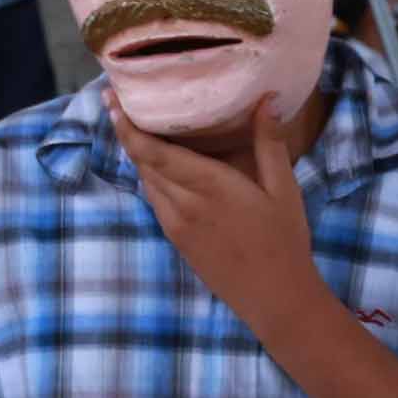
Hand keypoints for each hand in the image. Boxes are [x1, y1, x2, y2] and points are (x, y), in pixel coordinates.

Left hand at [113, 99, 320, 334]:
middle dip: (126, 133)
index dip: (126, 126)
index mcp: (208, 186)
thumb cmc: (285, 240)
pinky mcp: (176, 239)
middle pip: (142, 162)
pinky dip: (151, 177)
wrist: (274, 297)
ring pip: (146, 181)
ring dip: (138, 155)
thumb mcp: (284, 189)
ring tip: (136, 128)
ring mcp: (175, 224)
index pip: (152, 152)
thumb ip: (269, 144)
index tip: (112, 100)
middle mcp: (183, 203)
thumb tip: (265, 100)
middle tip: (119, 103)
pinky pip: (155, 200)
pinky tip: (159, 167)